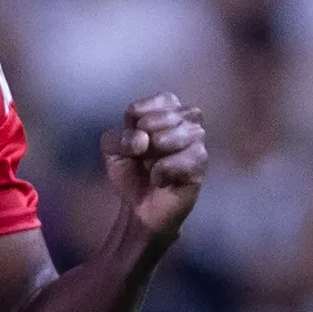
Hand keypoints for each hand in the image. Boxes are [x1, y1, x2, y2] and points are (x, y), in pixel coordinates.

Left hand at [101, 94, 208, 242]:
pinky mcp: (201, 165)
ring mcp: (198, 142)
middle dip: (146, 137)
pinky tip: (160, 181)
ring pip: (179, 134)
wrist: (139, 208)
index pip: (152, 102)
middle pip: (166, 116)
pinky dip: (164, 172)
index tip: (133, 141)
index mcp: (167, 108)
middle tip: (143, 157)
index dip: (136, 122)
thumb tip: (142, 140)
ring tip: (151, 167)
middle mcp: (188, 120)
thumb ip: (117, 137)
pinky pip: (184, 160)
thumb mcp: (111, 149)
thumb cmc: (131, 172)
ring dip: (156, 154)